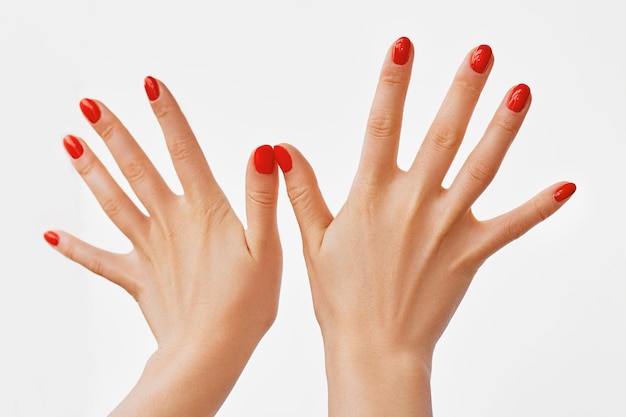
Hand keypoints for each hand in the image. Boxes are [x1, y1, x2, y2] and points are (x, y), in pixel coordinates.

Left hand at [44, 77, 281, 415]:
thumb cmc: (245, 304)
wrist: (210, 353)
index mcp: (202, 211)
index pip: (183, 151)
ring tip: (68, 143)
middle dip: (112, 134)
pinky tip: (49, 235)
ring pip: (112, 202)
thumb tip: (265, 150)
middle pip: (135, 169)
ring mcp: (148, 250)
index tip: (149, 82)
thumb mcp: (266, 247)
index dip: (168, 115)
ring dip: (90, 171)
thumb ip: (261, 197)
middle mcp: (169, 222)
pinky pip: (99, 260)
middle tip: (88, 105)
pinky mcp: (137, 278)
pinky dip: (73, 248)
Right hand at [276, 37, 575, 415]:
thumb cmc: (340, 298)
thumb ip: (302, 190)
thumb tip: (283, 148)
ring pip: (481, 169)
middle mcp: (412, 204)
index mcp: (371, 197)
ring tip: (521, 90)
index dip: (393, 84)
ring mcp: (445, 228)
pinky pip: (510, 227)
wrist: (375, 348)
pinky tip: (566, 187)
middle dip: (462, 90)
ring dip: (503, 129)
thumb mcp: (313, 241)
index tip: (403, 46)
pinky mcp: (470, 254)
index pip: (382, 126)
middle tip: (482, 52)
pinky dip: (539, 208)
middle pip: (443, 136)